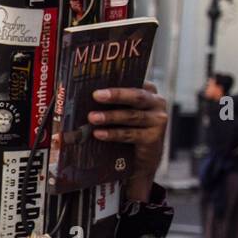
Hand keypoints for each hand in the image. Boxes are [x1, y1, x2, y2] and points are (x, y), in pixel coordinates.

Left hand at [89, 82, 167, 201]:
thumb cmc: (125, 126)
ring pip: (132, 116)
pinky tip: (98, 133)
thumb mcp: (120, 110)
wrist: (139, 156)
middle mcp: (157, 103)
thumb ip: (110, 100)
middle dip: (116, 95)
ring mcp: (157, 120)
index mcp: (148, 90)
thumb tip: (79, 94)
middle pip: (136, 96)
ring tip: (92, 117)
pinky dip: (113, 134)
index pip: (134, 81)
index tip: (100, 80)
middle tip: (96, 95)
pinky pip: (130, 134)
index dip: (118, 81)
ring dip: (110, 117)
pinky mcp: (153, 138)